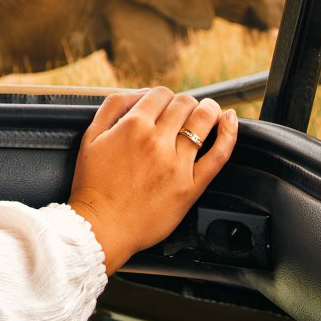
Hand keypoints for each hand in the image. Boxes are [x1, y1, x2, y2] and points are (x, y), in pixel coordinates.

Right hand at [67, 87, 237, 273]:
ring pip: (203, 121)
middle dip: (185, 102)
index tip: (163, 105)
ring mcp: (177, 163)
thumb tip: (138, 94)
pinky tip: (230, 121)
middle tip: (184, 110)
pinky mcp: (191, 186)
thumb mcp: (91, 137)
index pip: (160, 94)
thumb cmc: (93, 185)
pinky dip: (229, 134)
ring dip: (209, 109)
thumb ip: (113, 108)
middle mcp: (157, 140)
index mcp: (132, 126)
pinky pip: (218, 155)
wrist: (102, 226)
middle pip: (184, 104)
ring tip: (210, 110)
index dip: (162, 96)